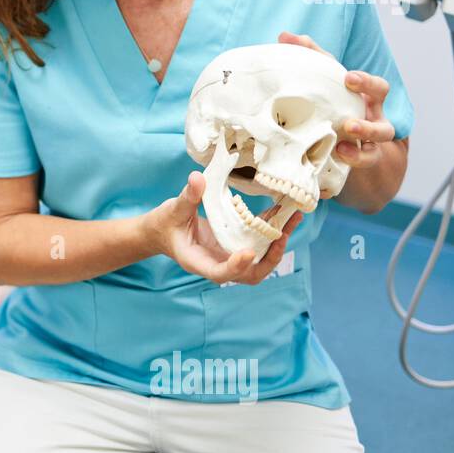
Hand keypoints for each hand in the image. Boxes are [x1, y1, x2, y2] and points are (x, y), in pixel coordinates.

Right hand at [150, 171, 304, 284]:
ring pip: (259, 262)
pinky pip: (258, 246)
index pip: (219, 273)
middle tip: (281, 235)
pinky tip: (282, 214)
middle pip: (248, 274)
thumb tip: (198, 177)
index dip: (235, 267)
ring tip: (291, 220)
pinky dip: (272, 234)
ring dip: (277, 245)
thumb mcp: (173, 209)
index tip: (247, 252)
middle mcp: (216, 263)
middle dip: (269, 258)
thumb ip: (188, 196)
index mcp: (197, 261)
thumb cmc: (165, 224)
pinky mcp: (235, 247)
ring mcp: (228, 257)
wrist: (162, 231)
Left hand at [278, 31, 396, 185]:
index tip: (347, 77)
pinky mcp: (367, 156)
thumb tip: (285, 35)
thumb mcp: (325, 88)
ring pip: (383, 131)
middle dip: (368, 86)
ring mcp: (373, 135)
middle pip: (381, 93)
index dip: (362, 78)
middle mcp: (373, 111)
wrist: (349, 152)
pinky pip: (368, 157)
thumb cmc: (336, 112)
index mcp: (363, 94)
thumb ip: (309, 62)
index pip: (370, 80)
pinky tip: (341, 152)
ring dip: (366, 128)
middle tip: (350, 83)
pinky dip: (356, 155)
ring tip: (348, 127)